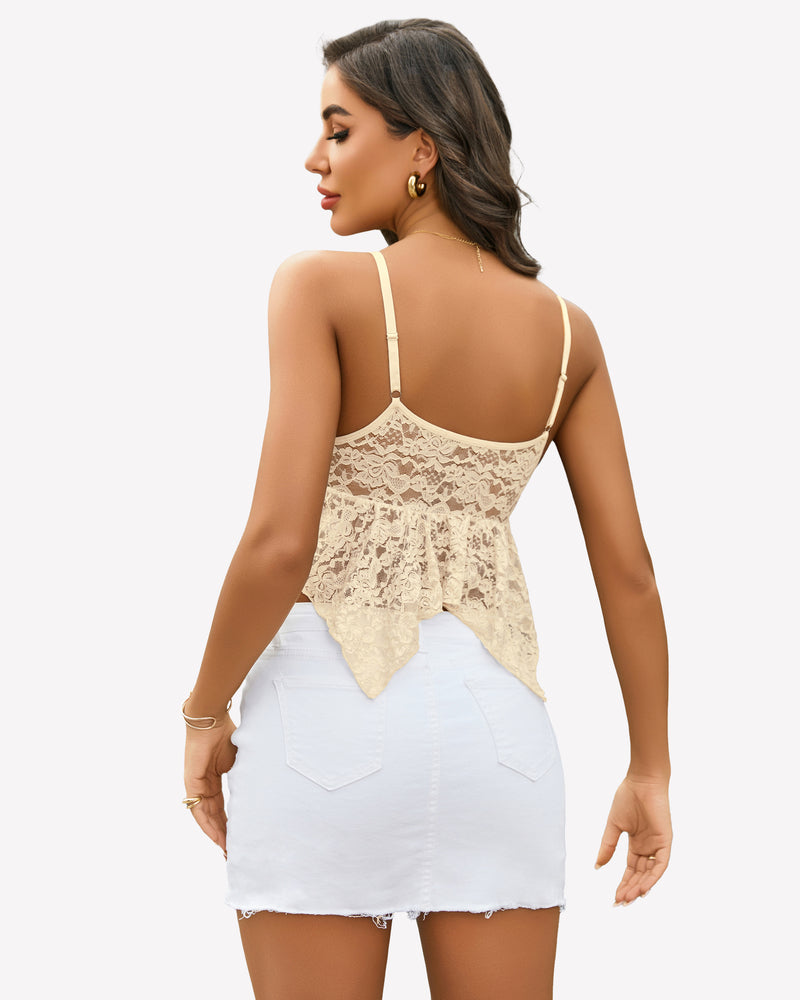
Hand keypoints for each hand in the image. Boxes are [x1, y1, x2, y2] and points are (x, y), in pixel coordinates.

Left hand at [183, 714, 237, 855]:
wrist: (212, 720)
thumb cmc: (227, 734)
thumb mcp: (240, 762)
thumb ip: (245, 777)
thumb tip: (261, 791)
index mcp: (214, 780)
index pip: (222, 808)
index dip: (230, 824)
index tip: (240, 839)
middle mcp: (204, 786)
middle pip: (214, 817)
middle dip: (224, 835)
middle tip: (234, 853)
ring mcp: (196, 786)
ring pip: (205, 818)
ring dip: (216, 835)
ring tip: (228, 851)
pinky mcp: (191, 784)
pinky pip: (198, 810)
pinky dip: (207, 825)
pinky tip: (217, 838)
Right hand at [595, 774, 671, 904]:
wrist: (641, 781)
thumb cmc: (628, 798)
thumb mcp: (614, 826)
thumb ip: (607, 846)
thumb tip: (597, 866)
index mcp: (637, 844)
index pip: (631, 870)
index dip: (623, 884)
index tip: (614, 898)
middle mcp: (648, 848)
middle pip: (640, 875)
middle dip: (630, 890)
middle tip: (619, 903)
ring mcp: (657, 845)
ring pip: (650, 874)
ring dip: (640, 887)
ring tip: (627, 899)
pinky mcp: (665, 842)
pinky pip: (661, 865)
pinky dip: (653, 877)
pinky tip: (643, 888)